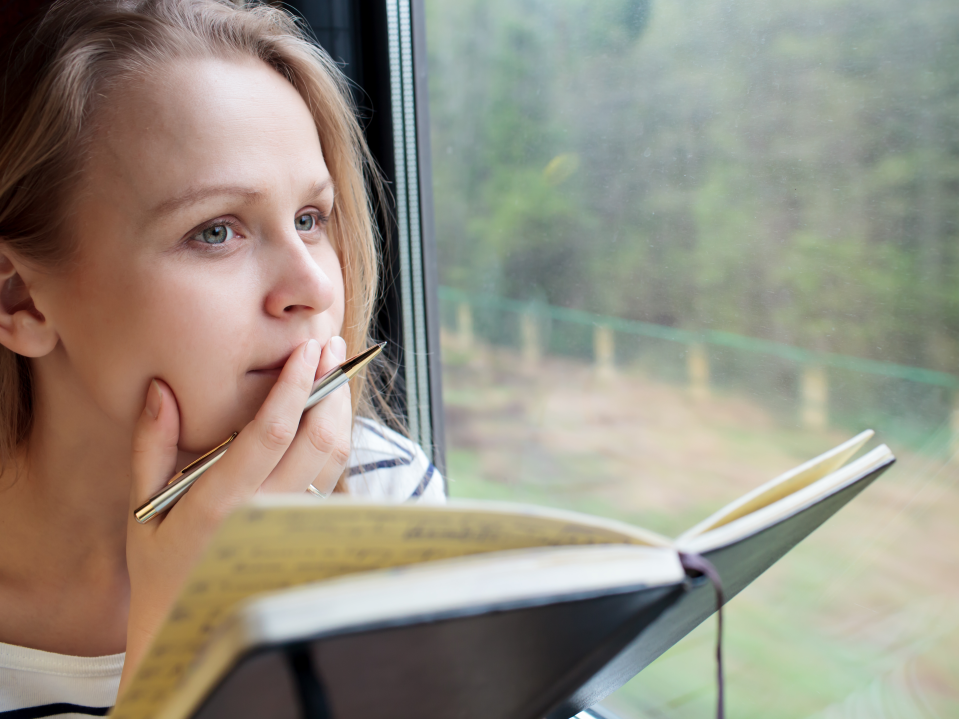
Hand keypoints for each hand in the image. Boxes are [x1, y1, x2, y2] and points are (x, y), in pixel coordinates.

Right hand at [120, 337, 351, 691]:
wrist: (188, 623)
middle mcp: (266, 512)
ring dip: (341, 408)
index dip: (295, 385)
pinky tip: (327, 411)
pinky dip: (337, 437)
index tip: (308, 347)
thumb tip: (161, 388)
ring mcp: (293, 524)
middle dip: (330, 384)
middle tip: (329, 343)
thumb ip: (150, 445)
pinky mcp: (308, 531)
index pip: (272, 432)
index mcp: (220, 502)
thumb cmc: (160, 562)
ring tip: (333, 368)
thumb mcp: (141, 505)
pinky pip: (334, 476)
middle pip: (320, 438)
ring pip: (336, 457)